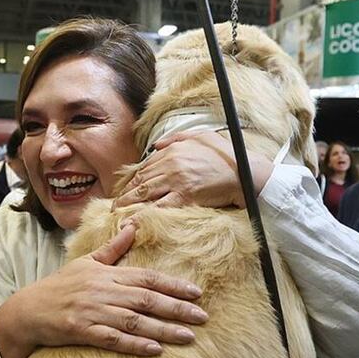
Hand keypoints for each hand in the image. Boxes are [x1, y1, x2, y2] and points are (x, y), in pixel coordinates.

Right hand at [0, 222, 208, 357]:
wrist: (27, 310)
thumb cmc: (60, 286)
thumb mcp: (86, 262)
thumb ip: (113, 249)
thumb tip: (133, 225)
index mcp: (107, 274)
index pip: (147, 278)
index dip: (174, 285)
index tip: (197, 292)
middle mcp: (103, 291)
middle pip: (147, 299)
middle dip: (178, 308)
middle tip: (204, 316)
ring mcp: (93, 312)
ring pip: (135, 321)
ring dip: (164, 329)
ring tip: (189, 336)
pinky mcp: (82, 332)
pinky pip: (113, 340)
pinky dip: (135, 345)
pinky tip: (155, 350)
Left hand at [113, 130, 273, 209]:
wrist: (244, 172)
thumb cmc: (225, 155)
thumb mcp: (201, 136)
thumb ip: (176, 138)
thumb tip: (156, 146)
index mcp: (173, 150)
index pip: (146, 166)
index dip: (134, 180)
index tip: (126, 189)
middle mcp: (171, 164)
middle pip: (141, 180)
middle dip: (126, 194)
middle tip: (114, 205)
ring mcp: (177, 181)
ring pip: (145, 193)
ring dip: (128, 204)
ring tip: (118, 214)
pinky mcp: (185, 197)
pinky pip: (159, 207)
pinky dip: (144, 214)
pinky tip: (133, 221)